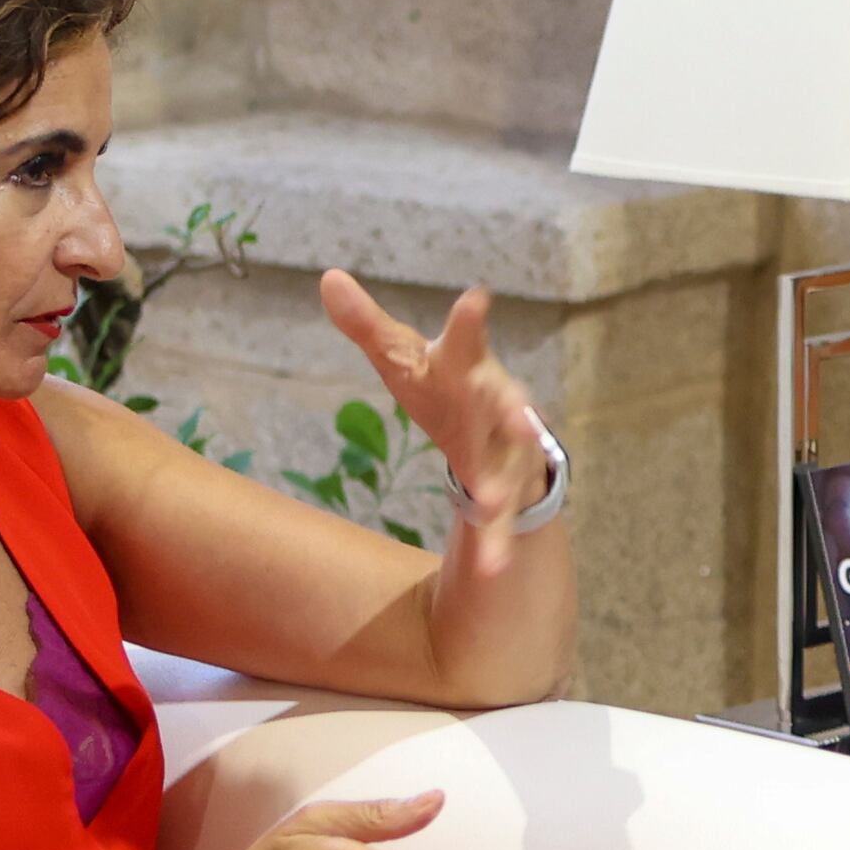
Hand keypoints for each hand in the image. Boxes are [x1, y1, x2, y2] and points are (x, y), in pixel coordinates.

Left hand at [320, 272, 557, 537]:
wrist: (494, 433)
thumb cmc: (442, 385)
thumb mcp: (402, 354)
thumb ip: (367, 323)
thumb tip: (327, 278)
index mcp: (465, 366)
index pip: (467, 339)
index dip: (471, 320)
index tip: (477, 299)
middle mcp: (495, 402)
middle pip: (500, 404)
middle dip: (511, 410)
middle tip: (522, 417)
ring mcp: (506, 449)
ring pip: (507, 466)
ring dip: (500, 485)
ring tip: (491, 503)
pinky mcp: (505, 489)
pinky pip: (501, 520)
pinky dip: (496, 544)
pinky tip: (491, 571)